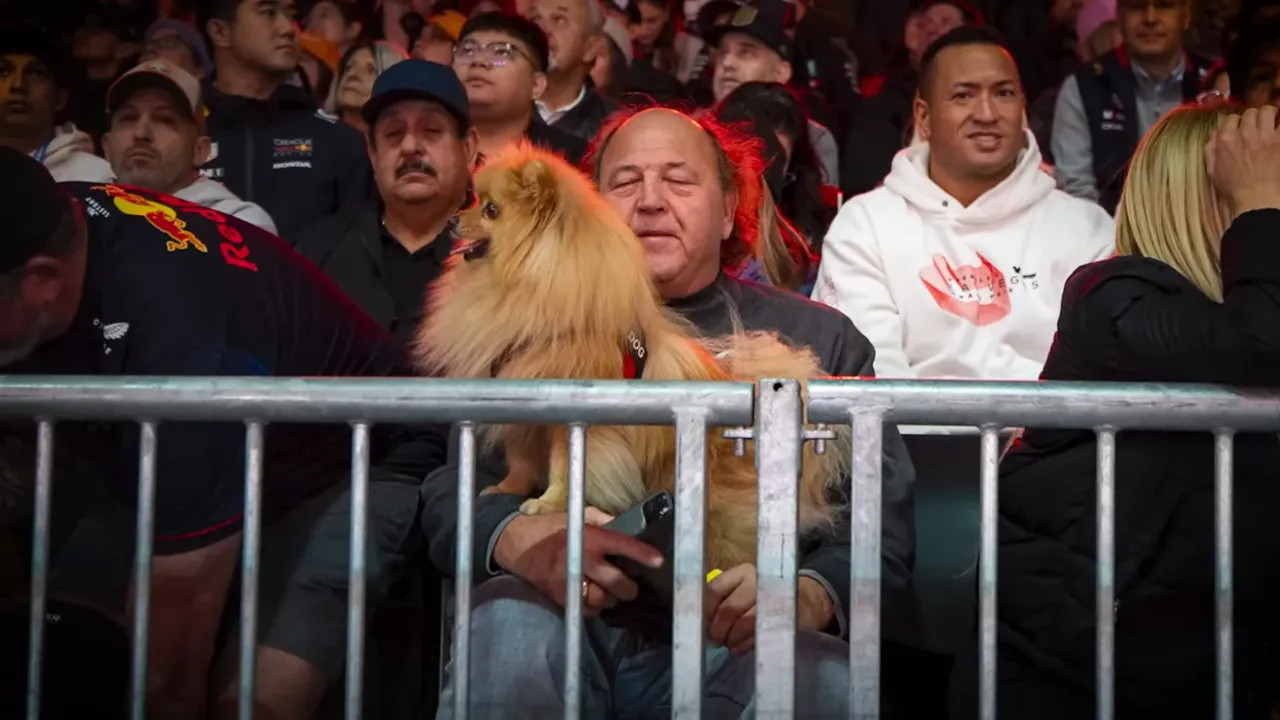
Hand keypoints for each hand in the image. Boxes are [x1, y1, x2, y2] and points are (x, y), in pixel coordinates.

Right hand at [492, 507, 662, 615]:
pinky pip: (586, 610)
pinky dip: (593, 607)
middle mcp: (581, 558)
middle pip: (616, 582)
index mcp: (589, 536)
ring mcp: (569, 580)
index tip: (659, 561)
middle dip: (628, 588)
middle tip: (630, 586)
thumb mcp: (579, 515)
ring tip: (609, 591)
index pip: (621, 544)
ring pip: (602, 600)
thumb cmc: (551, 527)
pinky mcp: (558, 596)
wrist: (516, 543)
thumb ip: (604, 522)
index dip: (642, 554)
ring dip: (610, 599)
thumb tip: (629, 529)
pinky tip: (592, 597)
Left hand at [704, 566, 837, 653]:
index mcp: (742, 572)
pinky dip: (745, 644)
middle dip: (718, 629)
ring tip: (729, 644)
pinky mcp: (784, 615)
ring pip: (745, 622)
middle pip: (730, 608)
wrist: (805, 601)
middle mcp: (757, 580)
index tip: (704, 624)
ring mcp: (772, 598)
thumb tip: (703, 624)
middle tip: (716, 640)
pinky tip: (741, 647)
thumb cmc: (763, 598)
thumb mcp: (742, 591)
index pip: (715, 589)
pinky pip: (759, 634)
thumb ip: (722, 602)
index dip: (706, 610)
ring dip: (732, 639)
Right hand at [1205, 105, 1279, 217]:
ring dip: (1268, 115)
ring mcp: (1265, 136)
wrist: (1256, 198)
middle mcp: (1245, 133)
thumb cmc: (1234, 187)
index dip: (1235, 122)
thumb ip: (1210, 150)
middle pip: (1250, 112)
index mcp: (1226, 139)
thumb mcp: (1213, 171)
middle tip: (1256, 125)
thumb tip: (1213, 134)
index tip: (1238, 128)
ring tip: (1270, 122)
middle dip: (1252, 117)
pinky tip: (1278, 128)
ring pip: (1268, 111)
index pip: (1231, 118)